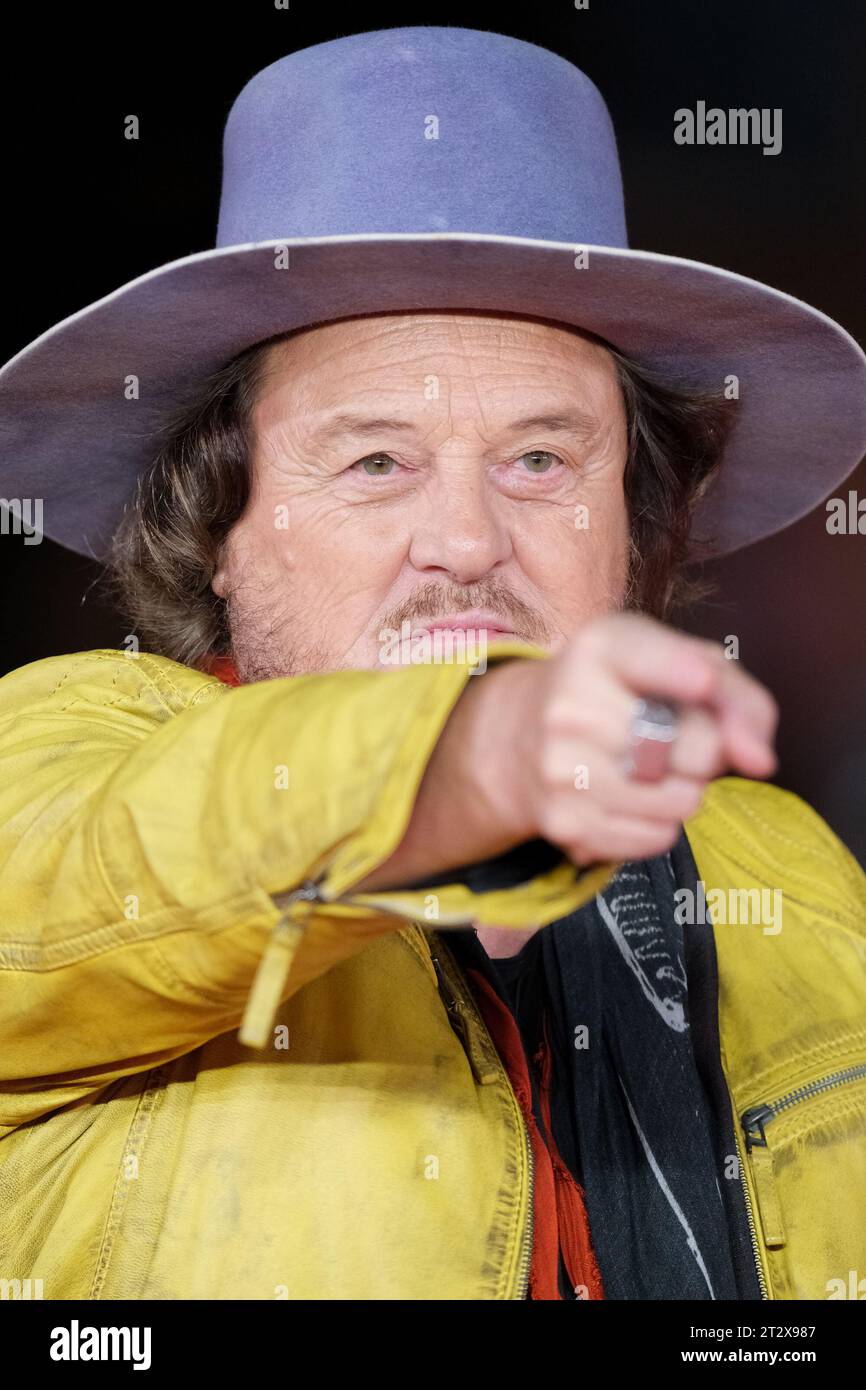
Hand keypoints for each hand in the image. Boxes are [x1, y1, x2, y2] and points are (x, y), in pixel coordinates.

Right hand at [489, 612, 777, 865]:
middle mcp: (570, 706)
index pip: (652, 660)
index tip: (703, 682)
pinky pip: (656, 838)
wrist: (522, 734)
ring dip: (686, 791)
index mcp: (601, 649)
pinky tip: (632, 796)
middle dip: (706, 751)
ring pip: (681, 801)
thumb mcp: (679, 665)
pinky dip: (661, 823)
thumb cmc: (622, 693)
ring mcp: (561, 769)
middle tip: (674, 738)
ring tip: (652, 768)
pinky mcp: (563, 823)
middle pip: (695, 748)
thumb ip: (739, 700)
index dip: (688, 676)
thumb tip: (760, 762)